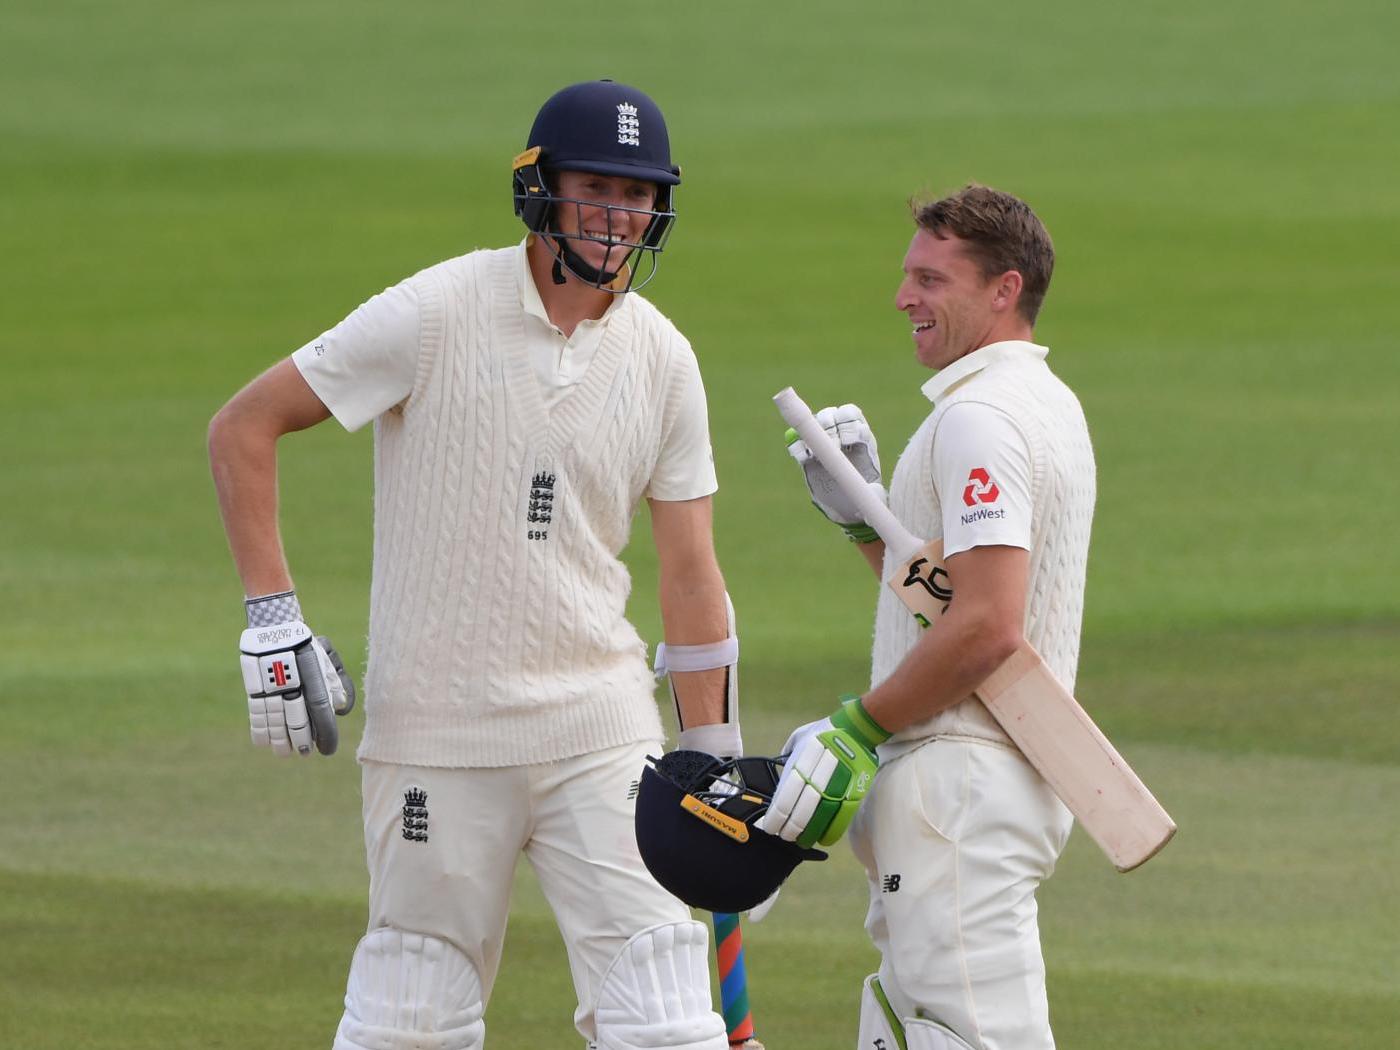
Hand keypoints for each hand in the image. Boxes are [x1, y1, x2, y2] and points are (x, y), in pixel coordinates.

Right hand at [239, 591, 355, 756]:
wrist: (275, 628)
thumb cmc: (304, 645)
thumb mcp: (324, 658)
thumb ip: (334, 682)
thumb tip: (340, 708)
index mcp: (312, 679)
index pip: (321, 715)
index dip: (325, 735)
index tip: (326, 749)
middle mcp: (293, 687)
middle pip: (296, 723)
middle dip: (301, 741)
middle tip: (304, 752)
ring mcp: (271, 689)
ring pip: (275, 723)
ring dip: (279, 741)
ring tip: (284, 753)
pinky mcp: (254, 689)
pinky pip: (256, 715)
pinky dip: (260, 732)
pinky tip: (263, 743)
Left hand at [756, 696, 889, 847]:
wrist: (857, 727)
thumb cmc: (824, 731)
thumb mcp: (799, 736)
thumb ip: (786, 754)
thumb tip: (778, 771)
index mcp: (802, 761)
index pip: (785, 798)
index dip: (776, 817)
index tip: (770, 826)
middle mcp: (818, 774)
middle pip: (801, 811)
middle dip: (789, 829)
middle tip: (783, 835)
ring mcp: (838, 784)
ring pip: (820, 817)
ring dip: (807, 833)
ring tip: (799, 840)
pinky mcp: (854, 791)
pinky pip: (841, 817)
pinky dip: (830, 831)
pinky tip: (821, 838)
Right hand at [785, 403, 885, 542]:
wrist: (847, 509)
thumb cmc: (866, 500)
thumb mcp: (875, 498)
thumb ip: (876, 494)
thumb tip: (874, 488)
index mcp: (860, 438)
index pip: (852, 415)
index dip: (849, 424)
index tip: (848, 442)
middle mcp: (840, 435)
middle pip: (832, 414)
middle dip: (830, 427)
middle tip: (832, 447)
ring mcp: (821, 443)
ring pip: (814, 423)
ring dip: (813, 434)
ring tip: (815, 455)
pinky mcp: (806, 454)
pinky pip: (796, 441)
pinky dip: (796, 446)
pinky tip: (803, 459)